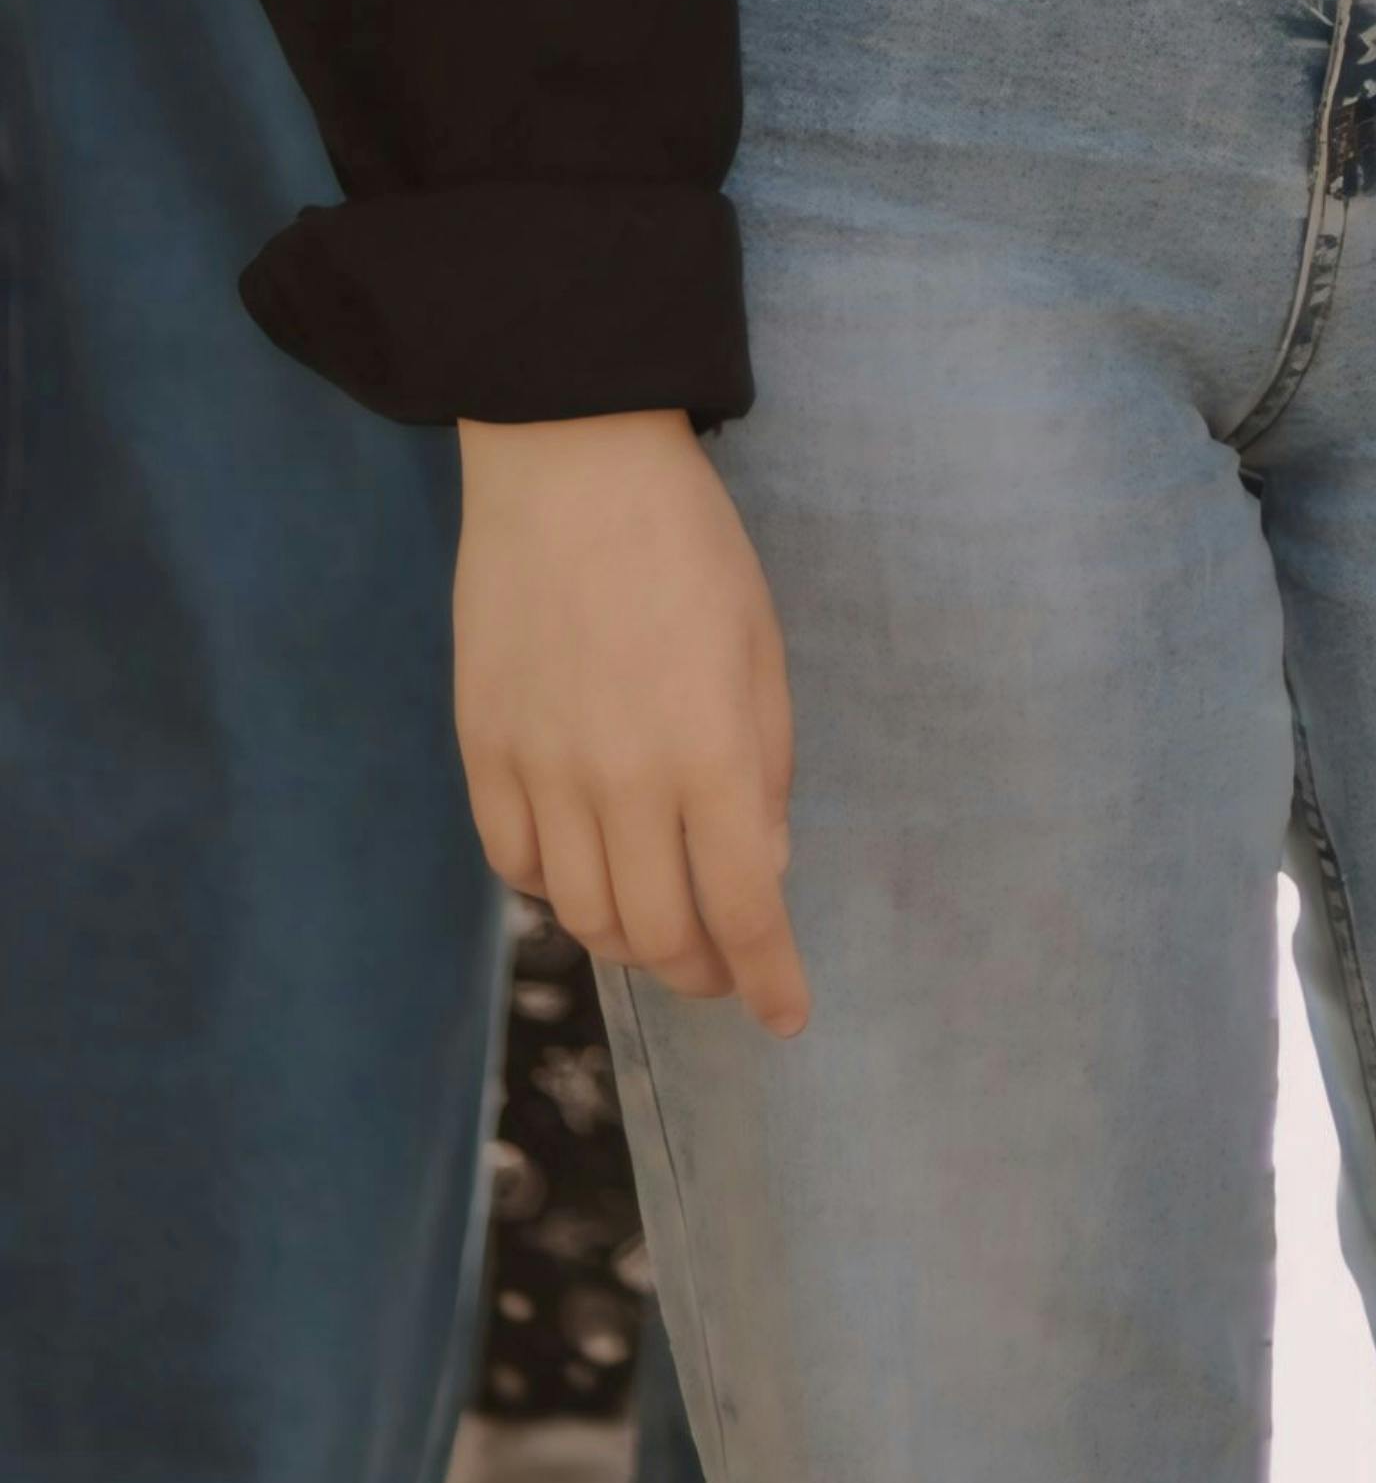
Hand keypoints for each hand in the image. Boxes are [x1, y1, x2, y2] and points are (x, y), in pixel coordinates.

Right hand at [455, 411, 807, 1035]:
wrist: (568, 468)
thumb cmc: (690, 548)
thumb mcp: (761, 649)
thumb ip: (763, 767)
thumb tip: (757, 870)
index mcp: (707, 753)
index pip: (742, 908)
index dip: (768, 977)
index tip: (787, 1014)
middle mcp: (618, 781)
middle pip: (657, 932)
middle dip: (704, 972)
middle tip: (728, 972)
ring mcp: (540, 770)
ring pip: (581, 912)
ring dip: (630, 942)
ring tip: (663, 932)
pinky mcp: (482, 750)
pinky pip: (514, 862)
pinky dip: (555, 890)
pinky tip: (585, 875)